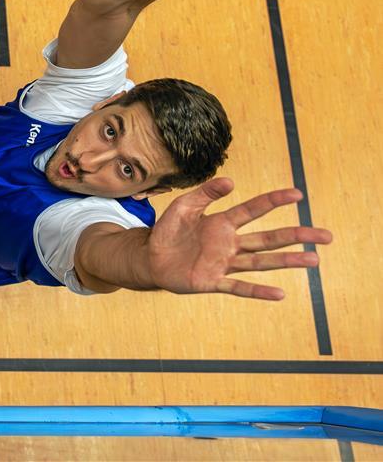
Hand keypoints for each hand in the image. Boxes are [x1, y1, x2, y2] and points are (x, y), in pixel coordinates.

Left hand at [147, 177, 331, 299]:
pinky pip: (238, 287)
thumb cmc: (168, 231)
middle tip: (326, 235)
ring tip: (314, 260)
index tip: (297, 194)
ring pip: (260, 262)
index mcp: (222, 222)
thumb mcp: (183, 206)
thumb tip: (230, 181)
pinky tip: (280, 294)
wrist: (150, 257)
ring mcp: (223, 263)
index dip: (273, 201)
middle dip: (296, 236)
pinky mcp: (212, 281)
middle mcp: (229, 243)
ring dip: (287, 261)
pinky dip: (258, 291)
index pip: (253, 209)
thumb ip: (204, 193)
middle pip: (268, 239)